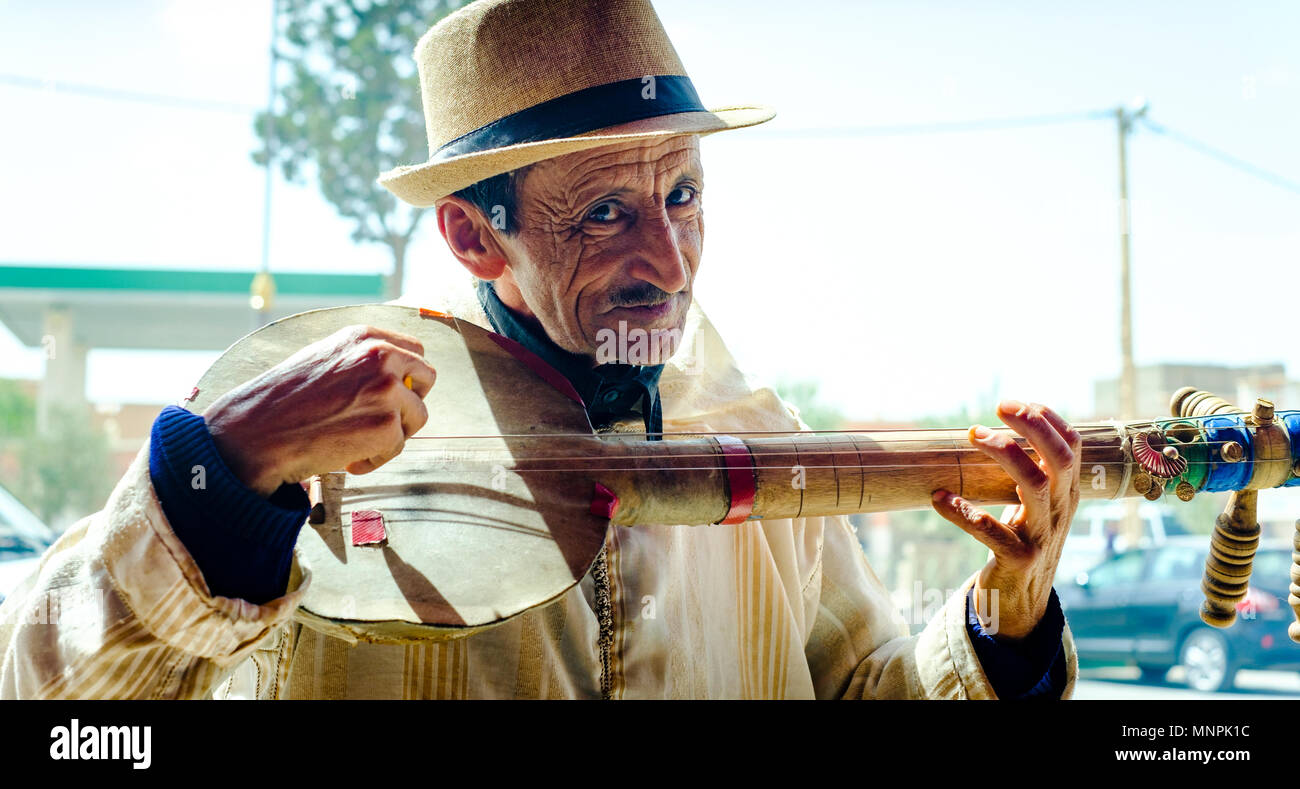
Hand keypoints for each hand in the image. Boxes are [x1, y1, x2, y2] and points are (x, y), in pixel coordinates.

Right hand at [203, 325, 436, 495]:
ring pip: (417, 416)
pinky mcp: (387, 426)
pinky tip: (346, 458)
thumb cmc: (282, 402)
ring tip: (356, 441)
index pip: (414, 349)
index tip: (392, 393)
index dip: (407, 375)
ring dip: (393, 434)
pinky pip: (398, 447)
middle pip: (427, 377)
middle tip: (382, 419)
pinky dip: (375, 458)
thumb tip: (395, 372)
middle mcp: (381, 356)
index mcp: (365, 337)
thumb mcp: (322, 359)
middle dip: (410, 400)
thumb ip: (359, 360)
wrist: (255, 435)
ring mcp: (387, 391)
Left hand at [930, 400, 1080, 640]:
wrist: (1021, 603)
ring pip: (1031, 485)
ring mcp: (1042, 536)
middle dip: (1032, 426)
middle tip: (1000, 406)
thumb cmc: (1023, 542)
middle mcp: (1060, 511)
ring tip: (973, 435)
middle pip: (1059, 459)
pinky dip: (963, 512)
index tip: (1017, 402)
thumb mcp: (1037, 507)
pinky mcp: (1018, 559)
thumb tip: (1005, 428)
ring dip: (1003, 454)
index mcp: (1066, 494)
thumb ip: (1032, 473)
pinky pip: (990, 531)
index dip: (1049, 419)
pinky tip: (940, 497)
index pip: (1072, 447)